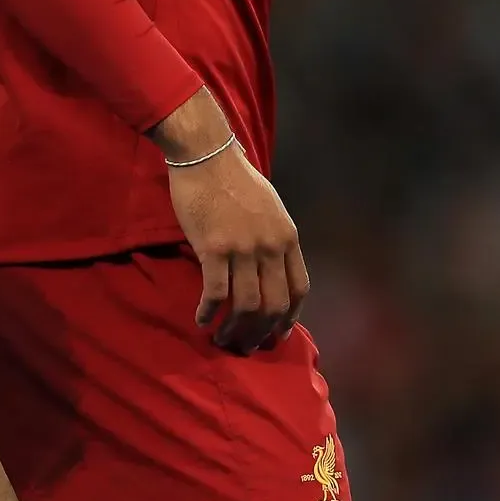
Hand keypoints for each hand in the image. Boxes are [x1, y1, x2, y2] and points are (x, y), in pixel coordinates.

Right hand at [150, 89, 309, 353]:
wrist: (206, 155)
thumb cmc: (234, 177)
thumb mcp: (269, 207)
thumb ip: (274, 237)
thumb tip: (271, 269)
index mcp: (287, 236)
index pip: (299, 290)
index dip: (289, 318)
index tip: (277, 333)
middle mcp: (270, 246)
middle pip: (273, 305)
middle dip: (261, 333)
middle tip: (246, 346)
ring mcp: (243, 248)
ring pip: (246, 305)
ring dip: (234, 329)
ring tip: (221, 339)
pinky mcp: (213, 247)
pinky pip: (215, 292)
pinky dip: (208, 311)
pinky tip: (201, 319)